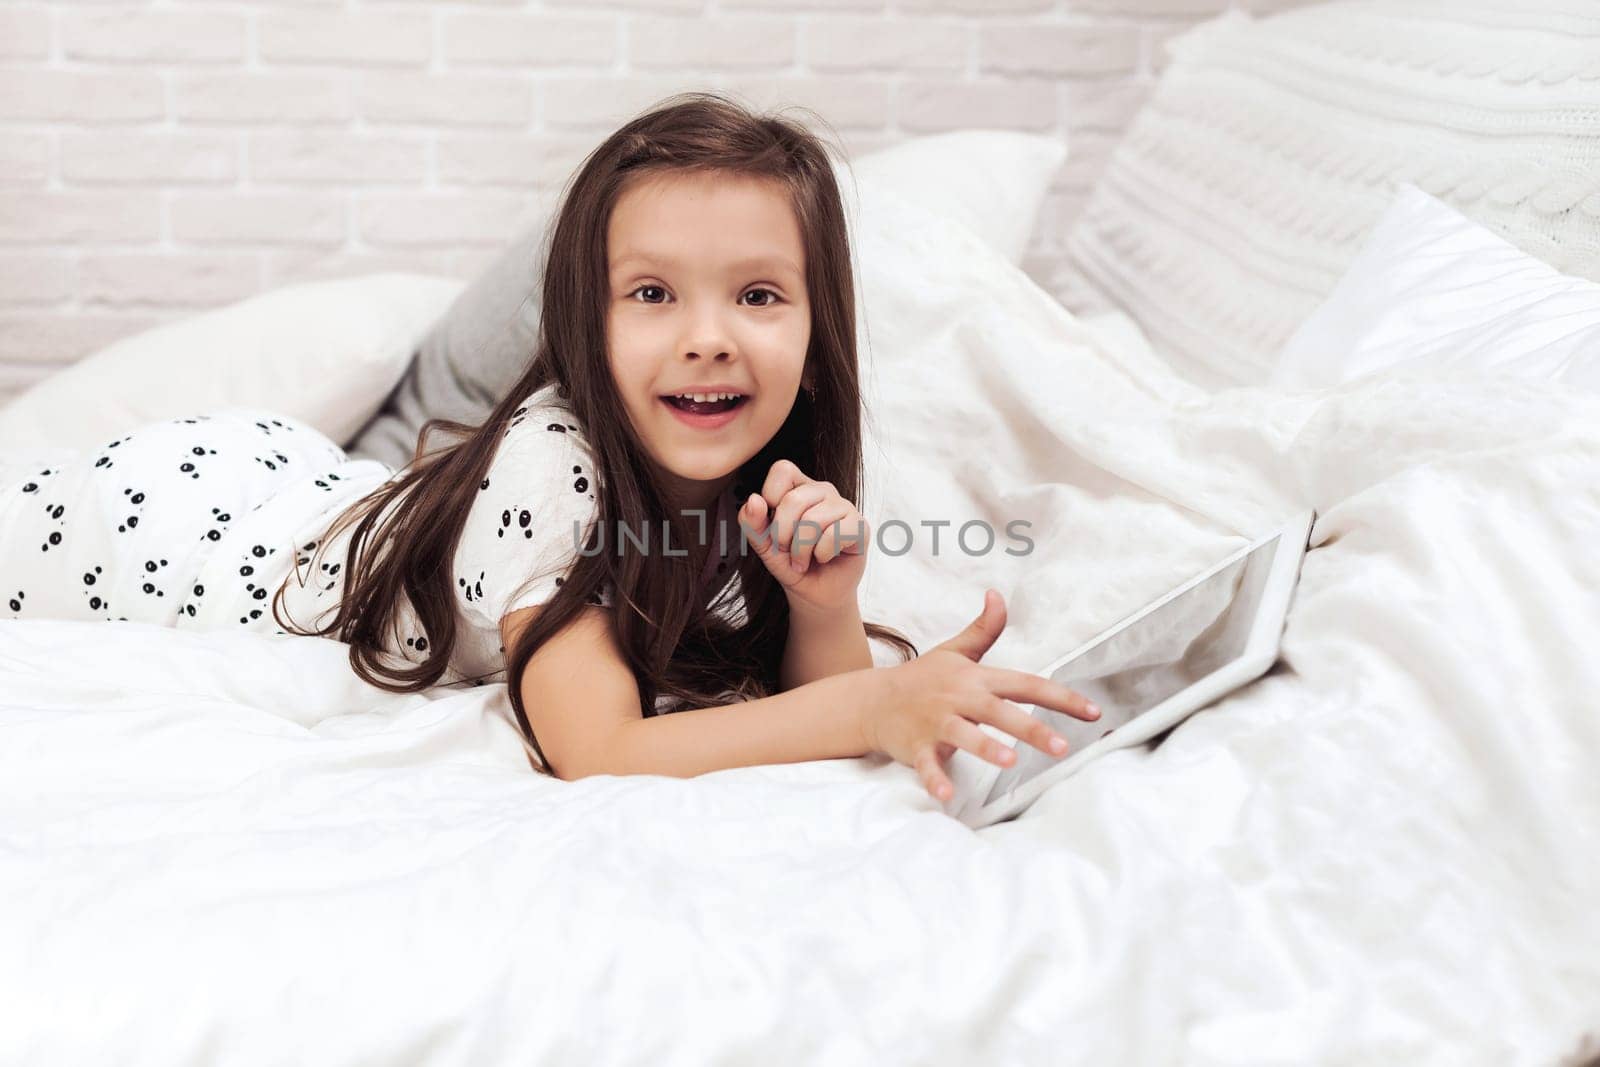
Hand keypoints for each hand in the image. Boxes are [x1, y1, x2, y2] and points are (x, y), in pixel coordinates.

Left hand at [741, 459, 868, 616]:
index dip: (770, 497)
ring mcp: (844, 506)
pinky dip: (822, 553)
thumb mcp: (764, 544)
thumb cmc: (791, 563)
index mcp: (799, 487)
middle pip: (794, 499)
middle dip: (782, 533)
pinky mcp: (860, 525)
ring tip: (802, 560)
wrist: (814, 593)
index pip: (783, 470)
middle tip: (785, 550)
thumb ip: (752, 522)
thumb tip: (754, 500)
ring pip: (813, 519)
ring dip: (801, 549)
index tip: (771, 524)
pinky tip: (824, 558)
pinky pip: (835, 534)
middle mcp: (823, 491)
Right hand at [862, 589, 1100, 803]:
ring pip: (964, 735)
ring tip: (1009, 761)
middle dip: (1031, 728)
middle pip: (1000, 711)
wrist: (873, 700)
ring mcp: (936, 722)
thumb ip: (983, 629)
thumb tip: (998, 596)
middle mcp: (959, 698)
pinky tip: (947, 795)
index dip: (1061, 697)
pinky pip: (927, 764)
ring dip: (985, 747)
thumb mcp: (955, 651)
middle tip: (1061, 746)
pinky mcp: (916, 745)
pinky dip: (936, 779)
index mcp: (975, 678)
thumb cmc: (921, 679)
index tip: (1092, 712)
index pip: (1026, 684)